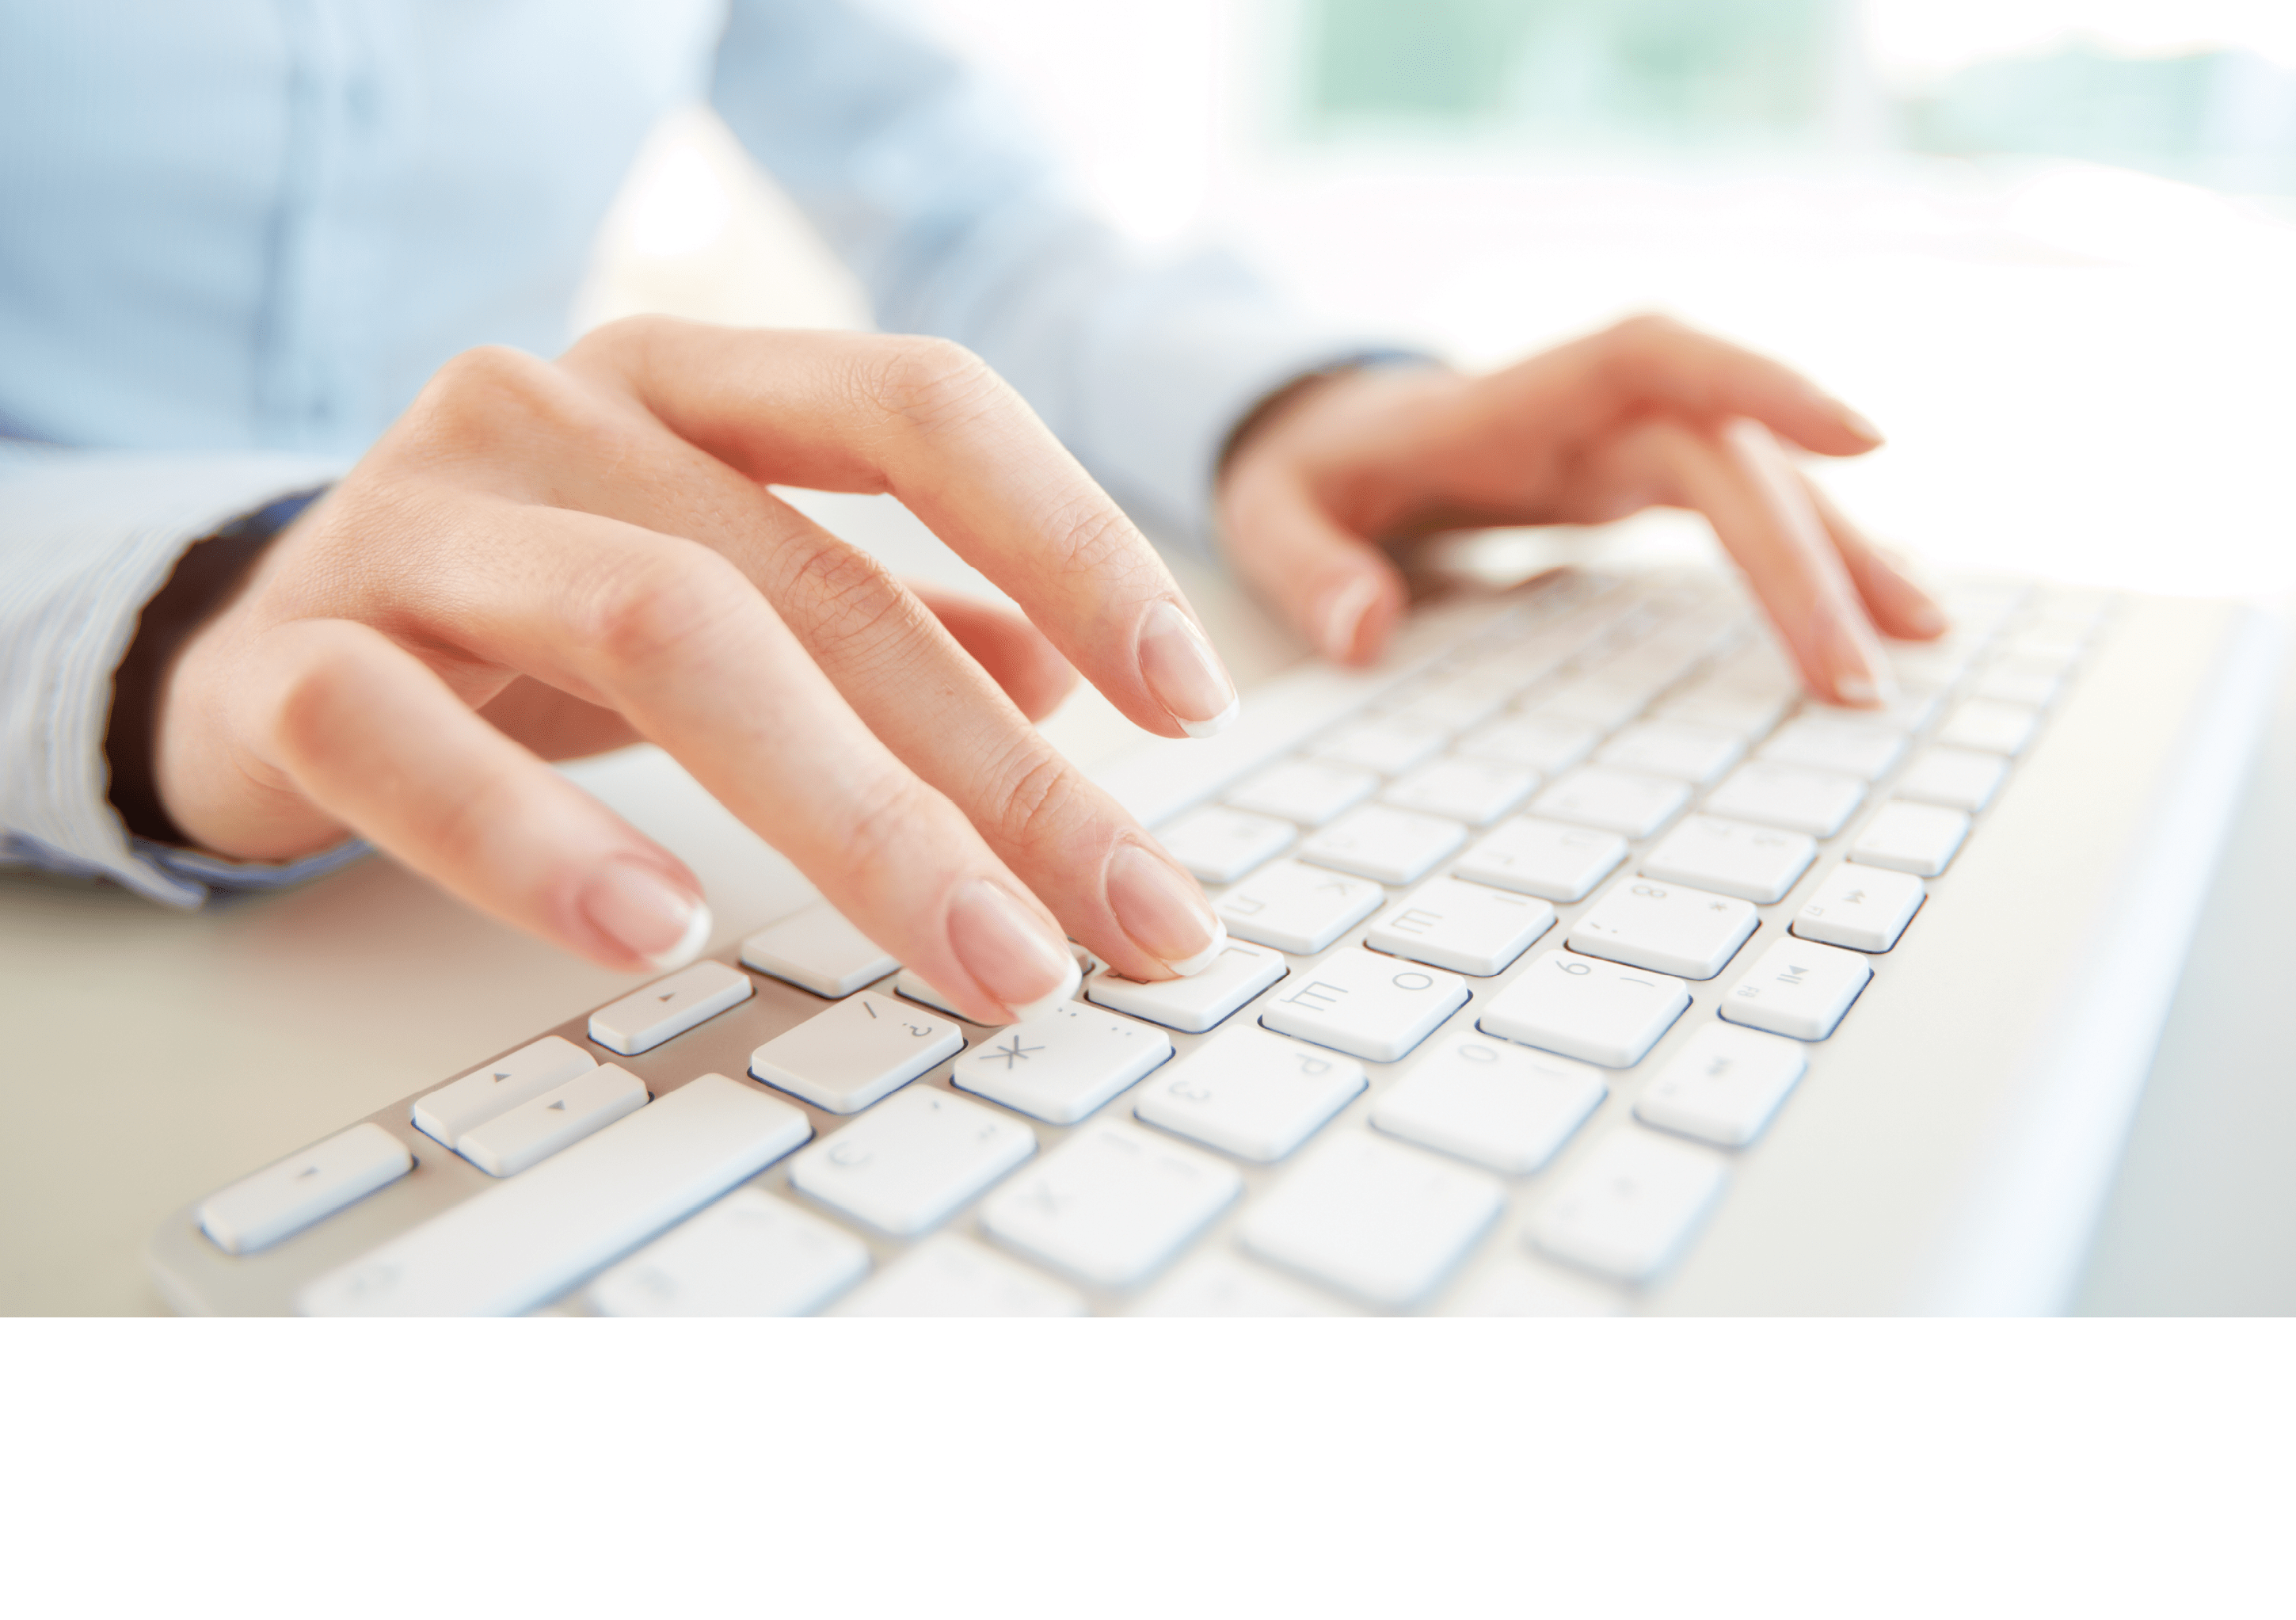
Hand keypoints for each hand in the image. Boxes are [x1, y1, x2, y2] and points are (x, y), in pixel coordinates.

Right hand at [155, 319, 1237, 1019]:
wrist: (253, 639)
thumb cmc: (529, 613)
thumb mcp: (724, 588)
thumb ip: (884, 616)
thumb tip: (1062, 679)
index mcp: (685, 383)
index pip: (916, 407)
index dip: (1072, 536)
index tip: (1192, 696)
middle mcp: (553, 414)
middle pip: (817, 580)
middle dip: (999, 772)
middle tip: (1127, 918)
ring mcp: (413, 524)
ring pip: (654, 631)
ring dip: (843, 814)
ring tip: (974, 955)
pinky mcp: (290, 656)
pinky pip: (408, 737)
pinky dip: (539, 842)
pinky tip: (660, 932)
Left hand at [1214, 314, 1944, 704]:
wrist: (1319, 437)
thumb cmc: (1304, 468)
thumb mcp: (1269, 513)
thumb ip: (1305, 567)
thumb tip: (1363, 631)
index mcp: (1516, 400)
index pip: (1656, 360)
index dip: (1759, 383)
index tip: (1864, 439)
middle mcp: (1590, 413)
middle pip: (1729, 456)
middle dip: (1806, 555)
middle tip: (1863, 675)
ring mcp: (1622, 447)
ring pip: (1760, 481)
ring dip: (1842, 552)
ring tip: (1922, 639)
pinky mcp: (1636, 486)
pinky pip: (1743, 510)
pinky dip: (1806, 560)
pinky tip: (1870, 616)